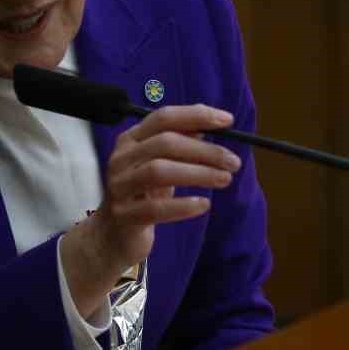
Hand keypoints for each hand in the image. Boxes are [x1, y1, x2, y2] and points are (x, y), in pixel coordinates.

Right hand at [62, 104, 241, 317]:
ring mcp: (119, 186)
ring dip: (198, 174)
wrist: (114, 233)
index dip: (196, 116)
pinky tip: (204, 205)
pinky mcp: (123, 215)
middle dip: (204, 150)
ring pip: (158, 172)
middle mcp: (121, 158)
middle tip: (233, 162)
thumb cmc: (145, 193)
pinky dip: (183, 205)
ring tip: (225, 180)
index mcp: (131, 139)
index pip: (163, 118)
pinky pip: (155, 208)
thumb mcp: (162, 164)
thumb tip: (208, 126)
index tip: (228, 121)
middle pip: (164, 143)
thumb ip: (180, 144)